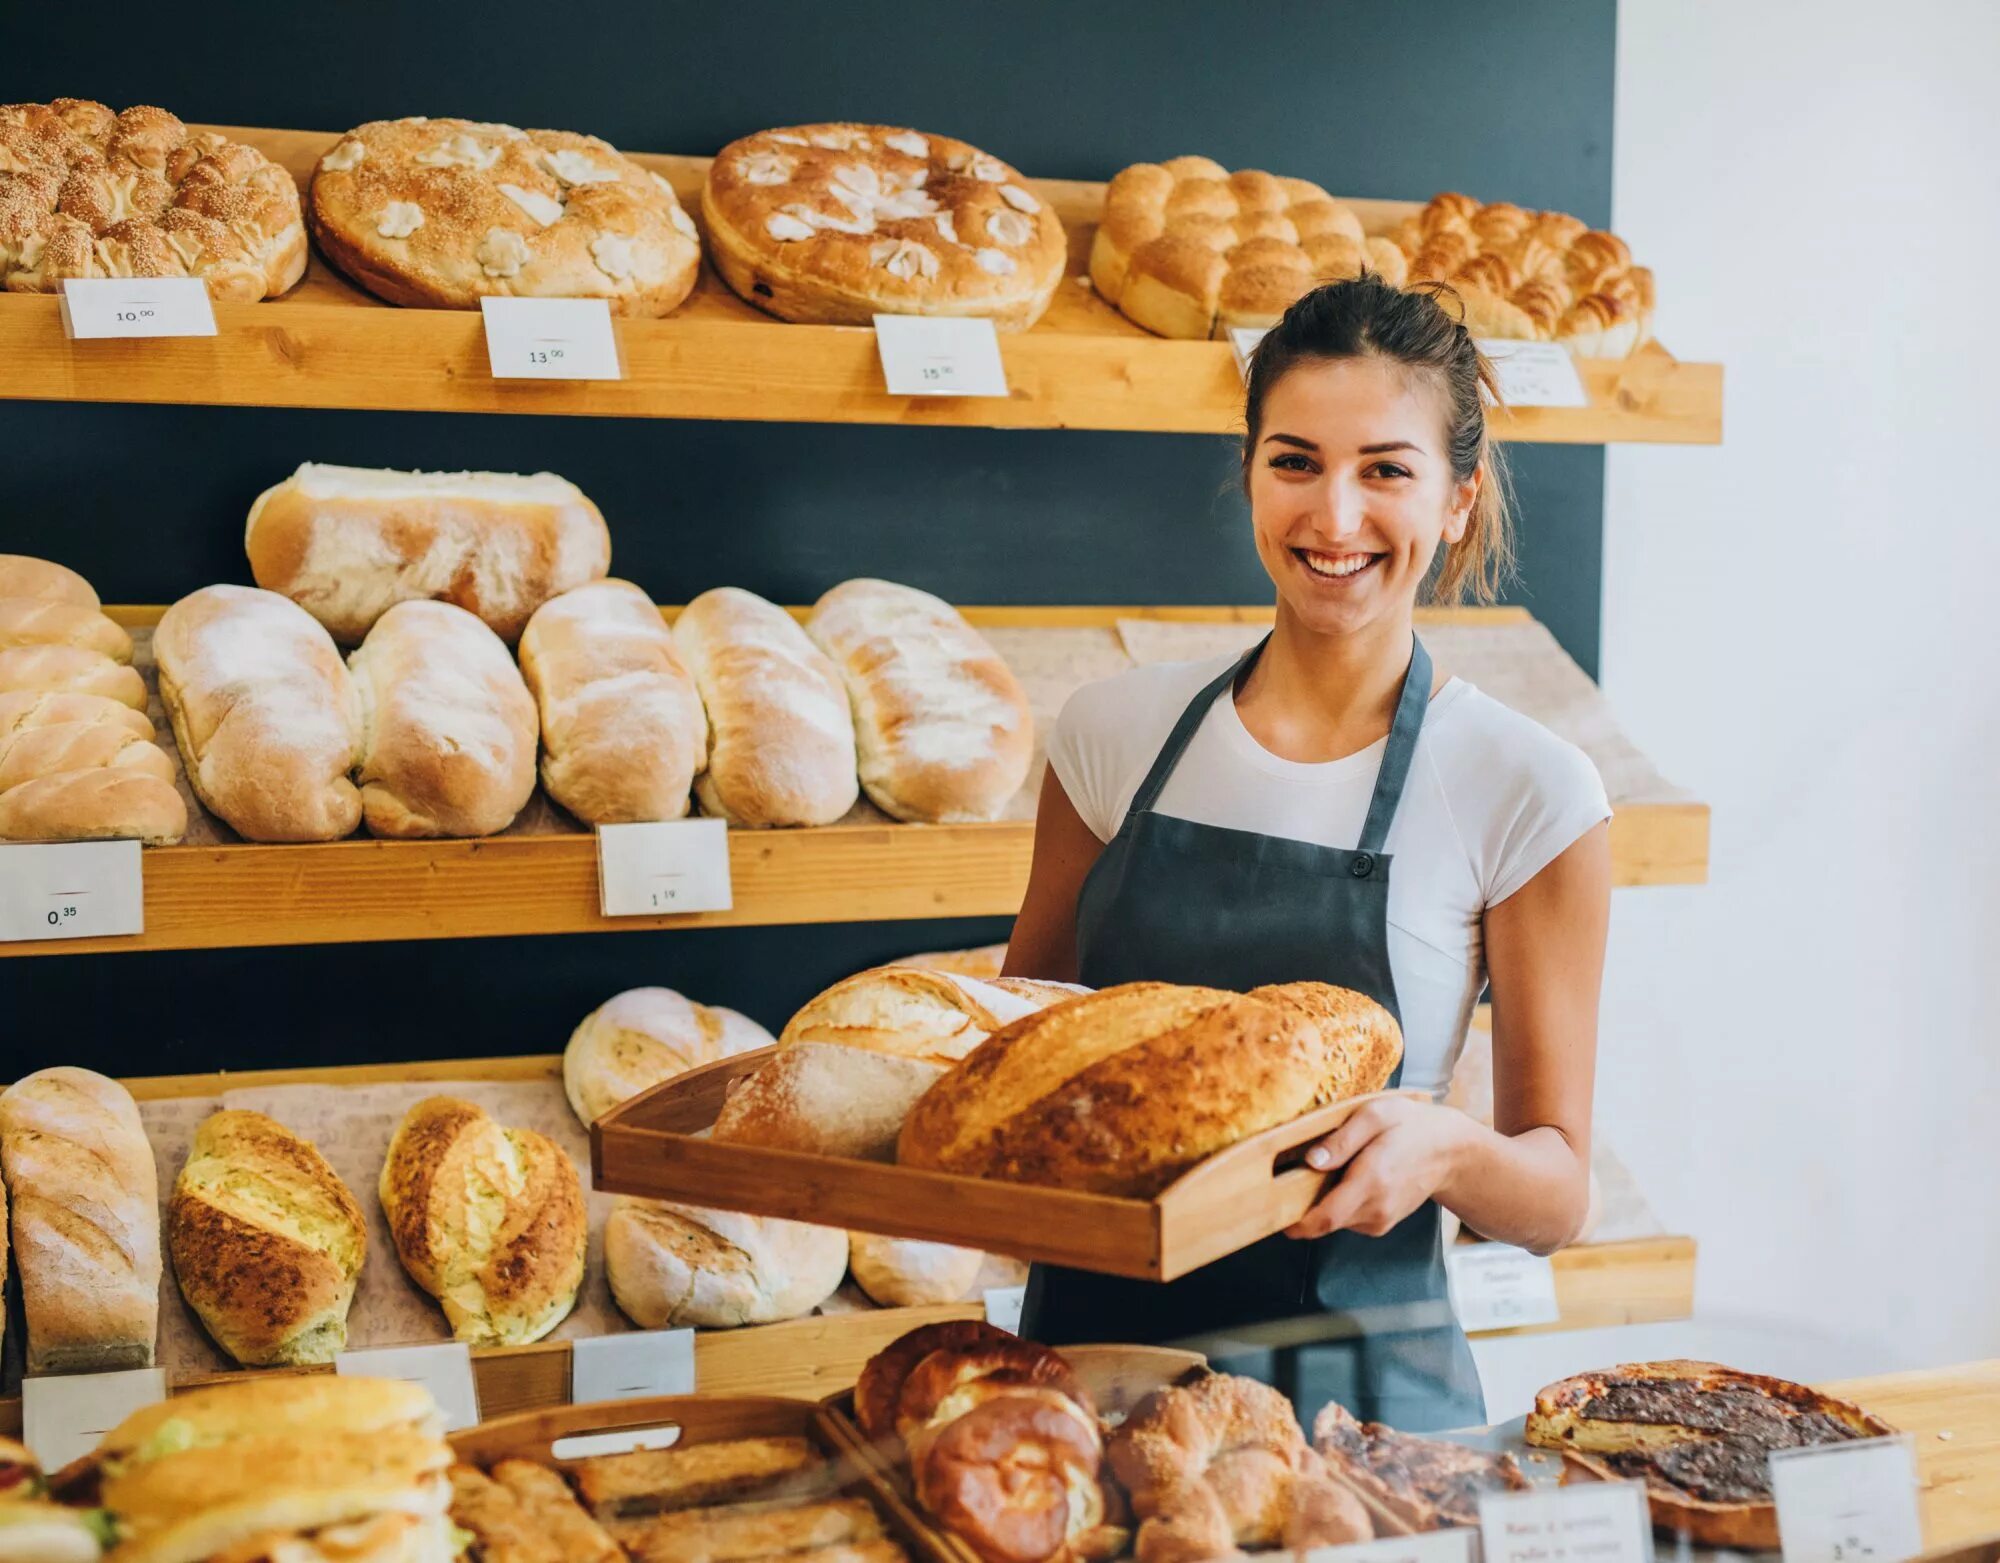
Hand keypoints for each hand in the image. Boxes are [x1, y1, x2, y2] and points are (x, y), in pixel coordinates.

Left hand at [1284, 1097, 1470, 1240]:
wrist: (1450, 1151)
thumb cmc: (1410, 1126)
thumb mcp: (1374, 1116)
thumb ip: (1341, 1140)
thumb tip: (1311, 1160)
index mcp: (1372, 1181)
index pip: (1325, 1218)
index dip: (1295, 1222)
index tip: (1270, 1211)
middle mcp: (1376, 1208)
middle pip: (1324, 1222)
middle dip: (1301, 1205)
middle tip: (1288, 1177)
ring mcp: (1381, 1220)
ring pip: (1335, 1220)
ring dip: (1323, 1201)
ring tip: (1330, 1168)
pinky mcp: (1382, 1223)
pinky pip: (1348, 1218)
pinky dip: (1339, 1202)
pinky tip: (1348, 1177)